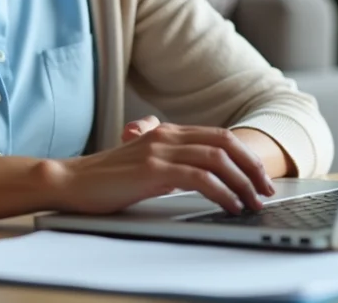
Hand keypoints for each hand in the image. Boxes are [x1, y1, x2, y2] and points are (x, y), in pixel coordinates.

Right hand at [48, 116, 275, 215]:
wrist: (70, 181)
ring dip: (242, 182)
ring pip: (217, 159)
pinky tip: (230, 205)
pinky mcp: (153, 170)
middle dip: (252, 167)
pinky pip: (199, 178)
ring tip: (253, 202)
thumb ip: (168, 160)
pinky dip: (222, 192)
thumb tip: (199, 176)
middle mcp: (167, 135)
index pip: (219, 136)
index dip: (245, 155)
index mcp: (167, 132)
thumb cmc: (105, 178)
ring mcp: (160, 150)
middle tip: (266, 190)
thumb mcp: (143, 162)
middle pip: (225, 143)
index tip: (260, 178)